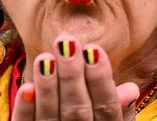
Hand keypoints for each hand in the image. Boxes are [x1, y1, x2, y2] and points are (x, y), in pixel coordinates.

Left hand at [12, 34, 139, 119]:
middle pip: (78, 111)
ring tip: (46, 58)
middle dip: (72, 75)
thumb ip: (119, 110)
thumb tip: (130, 88)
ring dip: (48, 87)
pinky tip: (27, 86)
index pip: (107, 108)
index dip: (100, 80)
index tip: (93, 49)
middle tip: (67, 43)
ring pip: (51, 117)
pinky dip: (26, 109)